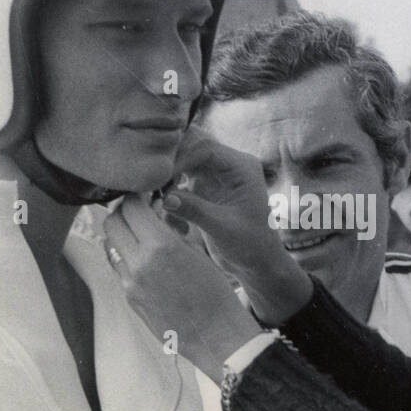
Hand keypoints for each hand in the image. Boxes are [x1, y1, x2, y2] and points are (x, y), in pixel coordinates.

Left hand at [104, 194, 263, 378]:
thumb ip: (171, 231)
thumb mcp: (197, 252)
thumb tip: (154, 213)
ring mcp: (130, 283)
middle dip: (123, 211)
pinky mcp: (129, 298)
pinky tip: (145, 259)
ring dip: (122, 234)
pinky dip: (127, 256)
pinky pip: (119, 268)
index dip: (136, 196)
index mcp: (161, 246)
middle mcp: (140, 262)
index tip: (144, 194)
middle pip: (112, 222)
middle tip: (137, 210)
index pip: (131, 207)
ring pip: (111, 245)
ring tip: (140, 234)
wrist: (215, 336)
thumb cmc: (215, 293)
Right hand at [159, 126, 312, 324]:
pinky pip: (177, 185)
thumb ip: (196, 211)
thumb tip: (165, 199)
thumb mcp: (223, 229)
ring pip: (180, 165)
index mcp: (241, 166)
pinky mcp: (202, 190)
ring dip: (168, 186)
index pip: (204, 146)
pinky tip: (179, 229)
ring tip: (164, 212)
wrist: (257, 264)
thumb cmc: (251, 246)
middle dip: (169, 168)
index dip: (180, 159)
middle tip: (153, 189)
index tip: (162, 179)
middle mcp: (227, 166)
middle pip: (189, 148)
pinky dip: (171, 203)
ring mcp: (213, 177)